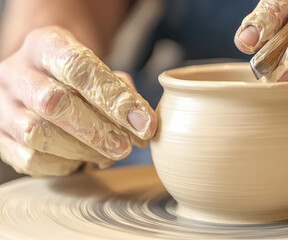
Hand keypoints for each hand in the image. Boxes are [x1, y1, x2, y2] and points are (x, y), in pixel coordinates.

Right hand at [0, 26, 156, 176]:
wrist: (41, 77)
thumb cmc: (78, 76)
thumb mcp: (101, 70)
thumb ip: (122, 93)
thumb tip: (144, 126)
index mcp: (44, 44)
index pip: (78, 68)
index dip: (114, 99)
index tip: (144, 123)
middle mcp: (16, 72)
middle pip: (53, 102)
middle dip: (97, 129)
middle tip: (126, 147)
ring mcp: (3, 106)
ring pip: (37, 133)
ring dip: (81, 150)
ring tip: (108, 155)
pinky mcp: (0, 138)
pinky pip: (30, 159)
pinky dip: (63, 164)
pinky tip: (82, 159)